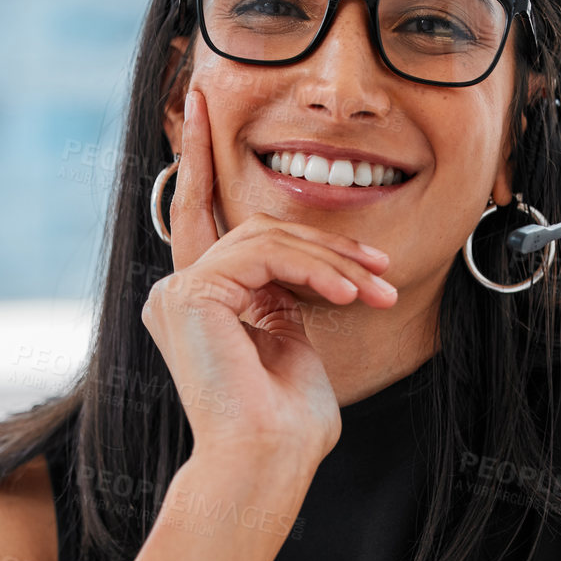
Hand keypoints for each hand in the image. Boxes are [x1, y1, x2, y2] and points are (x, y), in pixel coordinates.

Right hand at [144, 85, 398, 472]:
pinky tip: (348, 294)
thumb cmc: (286, 425)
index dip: (198, 156)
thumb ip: (286, 294)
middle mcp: (177, 293)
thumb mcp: (292, 341)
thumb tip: (309, 262)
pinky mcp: (191, 294)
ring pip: (266, 238)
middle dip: (328, 247)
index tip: (201, 99)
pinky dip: (314, 269)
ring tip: (378, 293)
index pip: (201, 216)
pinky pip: (263, 254)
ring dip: (334, 263)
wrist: (267, 461)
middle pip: (256, 231)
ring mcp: (178, 292)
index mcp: (198, 303)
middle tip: (383, 273)